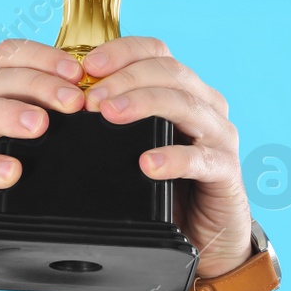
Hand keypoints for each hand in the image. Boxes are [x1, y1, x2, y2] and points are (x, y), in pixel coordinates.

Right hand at [0, 40, 85, 290]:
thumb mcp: (15, 146)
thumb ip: (39, 118)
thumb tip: (93, 103)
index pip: (6, 55)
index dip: (43, 57)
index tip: (79, 73)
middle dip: (38, 86)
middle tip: (75, 101)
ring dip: (9, 115)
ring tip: (42, 126)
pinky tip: (11, 172)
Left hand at [83, 36, 251, 277]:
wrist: (204, 238)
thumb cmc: (165, 186)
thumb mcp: (136, 145)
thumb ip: (116, 121)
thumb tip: (65, 101)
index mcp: (184, 89)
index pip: (156, 52)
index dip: (122, 52)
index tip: (87, 66)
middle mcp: (206, 105)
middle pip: (169, 72)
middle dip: (125, 79)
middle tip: (90, 99)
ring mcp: (219, 137)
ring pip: (184, 104)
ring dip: (143, 104)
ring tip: (109, 115)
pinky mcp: (226, 171)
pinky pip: (202, 158)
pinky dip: (173, 157)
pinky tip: (148, 163)